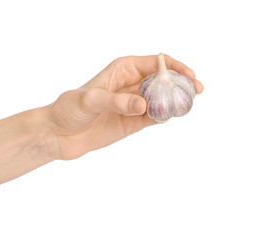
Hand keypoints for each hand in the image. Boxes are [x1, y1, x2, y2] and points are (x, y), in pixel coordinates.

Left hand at [48, 54, 203, 159]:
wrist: (58, 134)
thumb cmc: (68, 109)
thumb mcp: (89, 100)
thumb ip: (116, 101)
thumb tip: (143, 104)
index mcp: (122, 70)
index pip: (155, 63)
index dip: (174, 67)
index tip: (188, 75)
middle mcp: (130, 85)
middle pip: (162, 80)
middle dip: (180, 84)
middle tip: (196, 91)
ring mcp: (132, 104)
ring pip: (161, 99)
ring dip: (175, 101)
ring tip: (188, 105)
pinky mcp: (131, 122)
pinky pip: (153, 118)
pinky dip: (164, 117)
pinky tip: (171, 118)